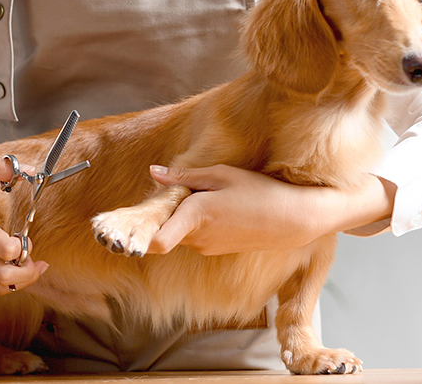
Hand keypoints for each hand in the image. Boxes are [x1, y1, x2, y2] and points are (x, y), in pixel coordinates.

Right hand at [0, 144, 48, 294]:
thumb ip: (2, 167)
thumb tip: (31, 168)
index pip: (6, 252)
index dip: (24, 248)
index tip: (27, 236)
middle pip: (3, 278)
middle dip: (28, 274)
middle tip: (38, 263)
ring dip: (15, 281)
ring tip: (27, 267)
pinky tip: (4, 263)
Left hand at [146, 165, 395, 255]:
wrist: (294, 219)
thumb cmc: (260, 191)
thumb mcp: (222, 174)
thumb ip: (185, 175)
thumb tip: (154, 172)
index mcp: (196, 215)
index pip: (157, 240)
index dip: (138, 236)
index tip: (127, 230)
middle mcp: (198, 237)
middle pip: (163, 227)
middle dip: (163, 212)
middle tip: (172, 190)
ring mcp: (207, 247)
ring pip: (179, 231)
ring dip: (181, 216)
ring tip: (204, 194)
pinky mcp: (216, 250)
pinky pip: (194, 235)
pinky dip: (195, 223)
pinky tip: (218, 208)